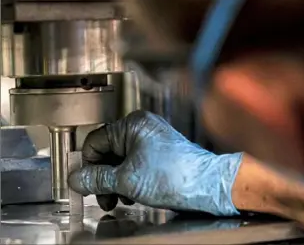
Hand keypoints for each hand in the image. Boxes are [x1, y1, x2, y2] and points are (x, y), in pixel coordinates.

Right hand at [68, 110, 241, 214]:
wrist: (207, 186)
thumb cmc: (176, 175)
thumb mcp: (127, 180)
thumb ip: (97, 179)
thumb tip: (77, 179)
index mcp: (132, 125)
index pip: (95, 142)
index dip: (88, 165)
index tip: (84, 184)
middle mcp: (143, 128)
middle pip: (108, 152)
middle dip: (103, 177)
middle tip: (103, 196)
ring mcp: (153, 140)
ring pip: (122, 160)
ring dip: (116, 181)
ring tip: (121, 198)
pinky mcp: (160, 153)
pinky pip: (136, 164)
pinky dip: (130, 179)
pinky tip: (133, 194)